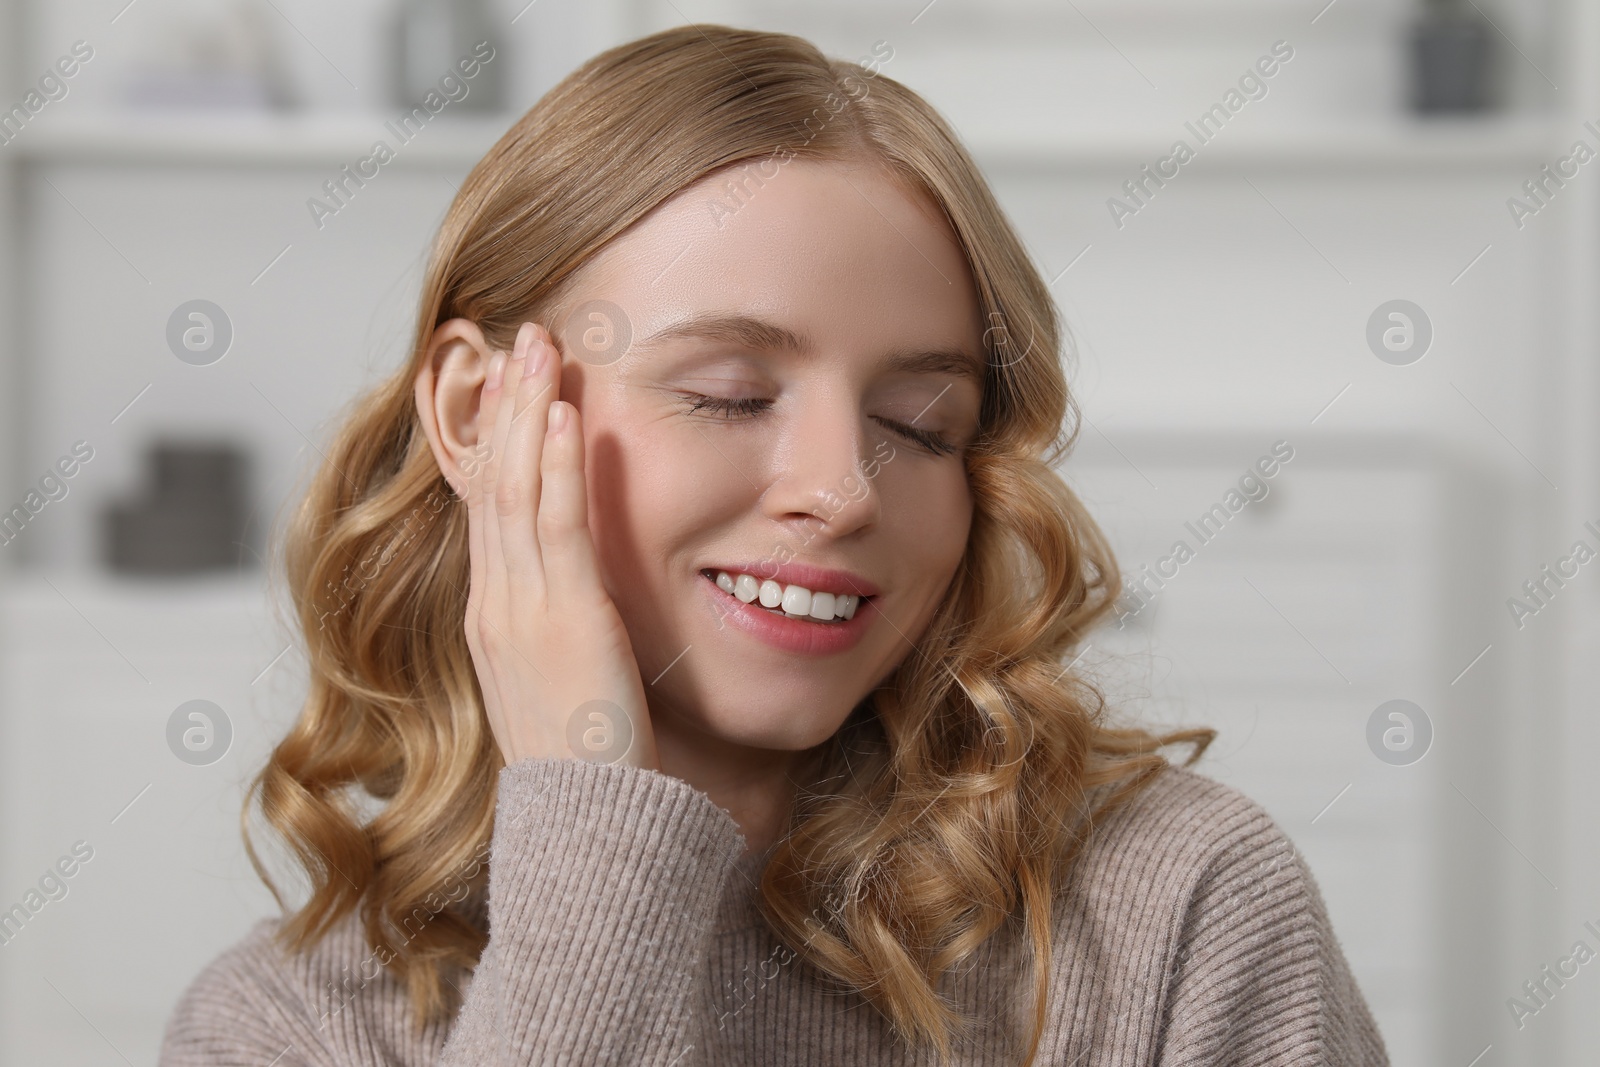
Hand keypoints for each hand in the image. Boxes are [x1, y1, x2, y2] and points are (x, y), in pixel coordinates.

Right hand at [453, 321, 658, 771]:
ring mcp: (520, 609)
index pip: (488, 508)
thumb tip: (586, 598)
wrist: (585, 828)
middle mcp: (495, 604)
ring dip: (527, 411)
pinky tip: (563, 413)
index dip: (495, 442)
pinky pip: (555, 524)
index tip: (508, 387)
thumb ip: (565, 631)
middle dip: (504, 405)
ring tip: (539, 346)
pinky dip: (556, 463)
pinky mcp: (562, 618)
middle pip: (493, 483)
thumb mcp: (562, 683)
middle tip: (519, 337)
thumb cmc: (587, 764)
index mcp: (494, 617)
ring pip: (515, 489)